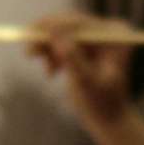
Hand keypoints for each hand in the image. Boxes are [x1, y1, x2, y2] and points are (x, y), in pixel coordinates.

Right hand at [27, 12, 133, 133]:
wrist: (107, 119)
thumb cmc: (101, 104)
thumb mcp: (86, 82)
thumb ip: (73, 58)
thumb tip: (57, 36)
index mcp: (116, 35)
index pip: (81, 24)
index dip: (54, 27)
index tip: (32, 33)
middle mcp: (108, 31)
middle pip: (70, 25)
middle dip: (46, 37)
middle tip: (27, 48)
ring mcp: (98, 37)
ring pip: (63, 33)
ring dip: (47, 47)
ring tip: (38, 63)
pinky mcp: (87, 46)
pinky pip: (62, 42)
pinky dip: (52, 55)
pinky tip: (51, 73)